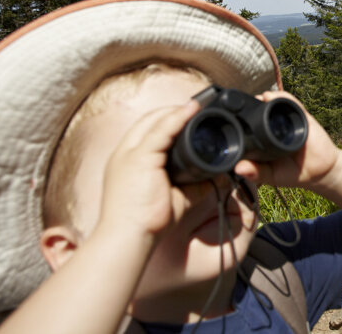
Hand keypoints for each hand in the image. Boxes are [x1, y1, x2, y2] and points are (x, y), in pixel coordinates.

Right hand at [98, 100, 199, 240]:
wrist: (129, 237)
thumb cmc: (147, 222)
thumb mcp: (174, 197)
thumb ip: (193, 184)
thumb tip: (217, 177)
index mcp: (128, 161)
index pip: (147, 130)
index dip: (167, 120)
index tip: (189, 117)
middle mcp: (125, 153)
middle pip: (149, 121)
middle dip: (173, 112)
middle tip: (198, 107)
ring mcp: (130, 153)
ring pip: (155, 122)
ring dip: (178, 110)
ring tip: (198, 104)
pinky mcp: (139, 157)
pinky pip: (161, 130)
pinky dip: (178, 117)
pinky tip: (192, 110)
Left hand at [234, 91, 339, 189]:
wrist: (321, 172)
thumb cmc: (293, 173)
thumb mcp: (271, 176)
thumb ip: (256, 172)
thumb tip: (238, 168)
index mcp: (263, 139)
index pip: (248, 126)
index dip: (238, 121)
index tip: (226, 119)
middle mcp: (273, 127)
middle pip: (257, 111)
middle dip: (248, 107)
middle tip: (236, 107)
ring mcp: (287, 120)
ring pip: (271, 104)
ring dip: (261, 100)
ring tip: (253, 100)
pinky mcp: (301, 116)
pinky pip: (290, 103)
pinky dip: (280, 97)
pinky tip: (269, 97)